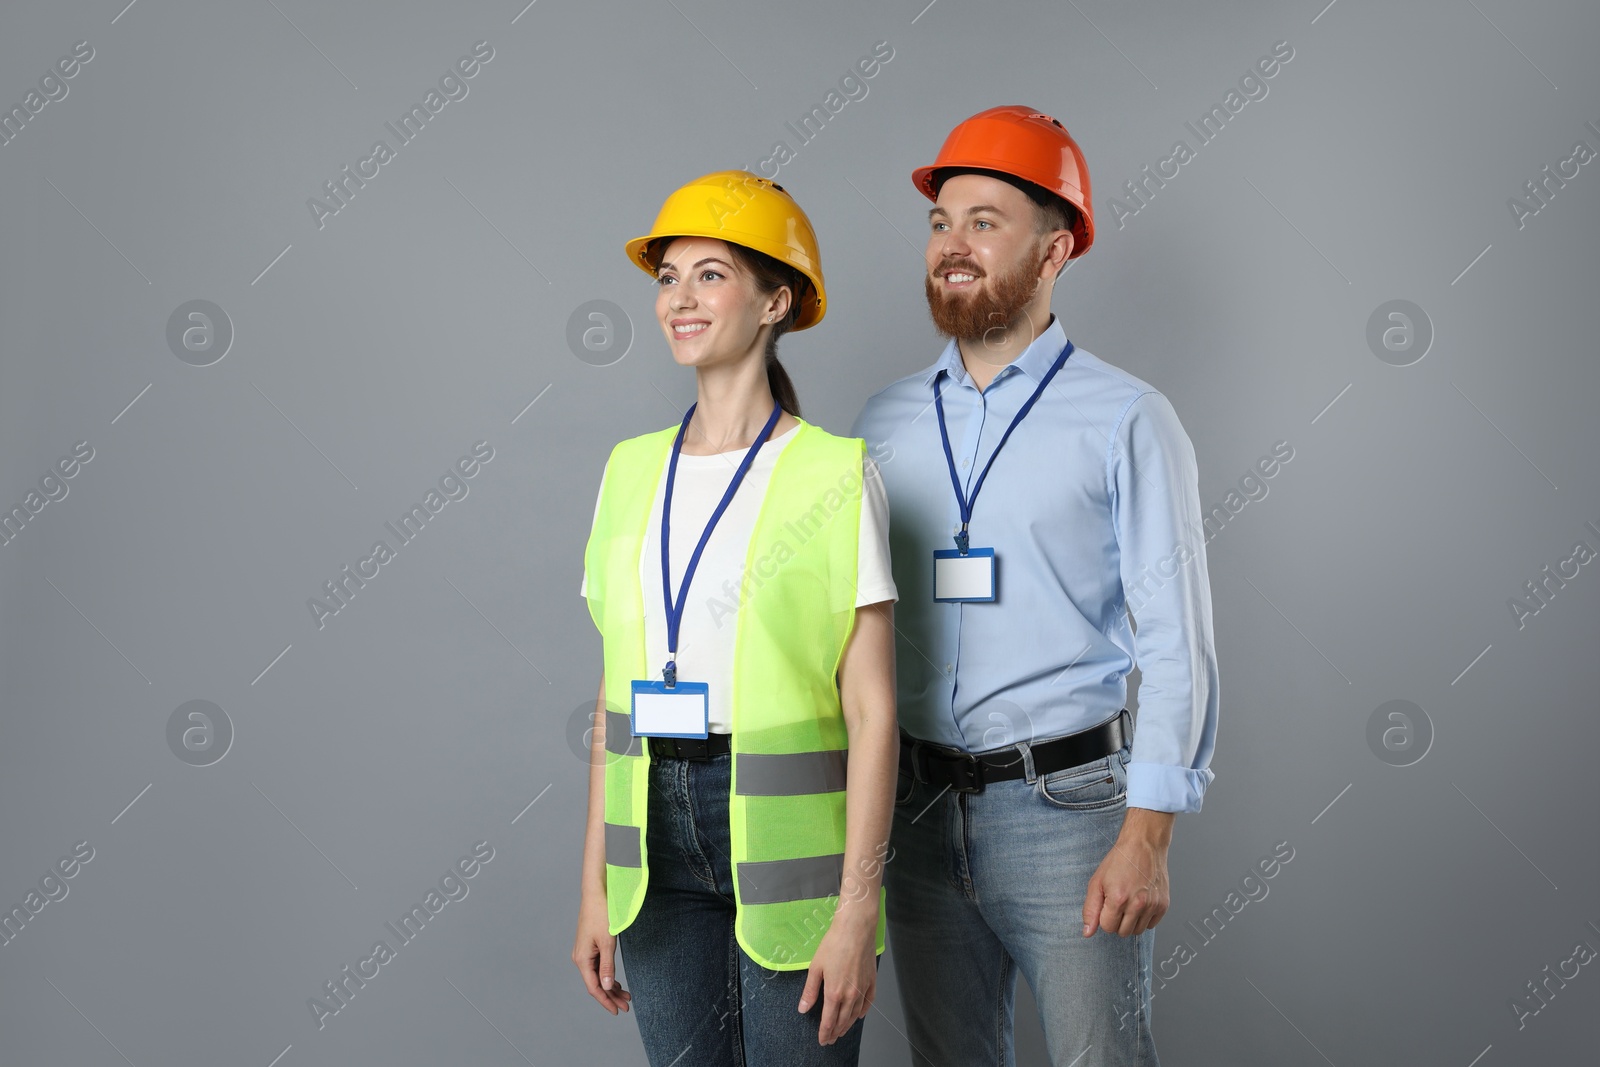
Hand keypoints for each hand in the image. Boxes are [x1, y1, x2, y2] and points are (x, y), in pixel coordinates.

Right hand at [572, 888, 630, 1013]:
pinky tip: (616, 982)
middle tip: (627, 1005)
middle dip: (611, 995)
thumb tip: (608, 987)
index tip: (618, 1011)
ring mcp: (583, 953)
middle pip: (596, 983)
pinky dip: (607, 976)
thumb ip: (607, 966)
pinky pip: (597, 967)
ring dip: (611, 986)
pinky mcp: (589, 947)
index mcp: (582, 959)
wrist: (596, 893)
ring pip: (597, 976)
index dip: (606, 1001)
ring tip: (625, 995)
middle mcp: (580, 958)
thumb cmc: (601, 915)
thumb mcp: (607, 942)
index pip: (594, 987)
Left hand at [798, 912, 876, 1044]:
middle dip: (835, 1032)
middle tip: (830, 1039)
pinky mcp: (871, 981)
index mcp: (834, 993)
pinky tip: (859, 1015)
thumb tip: (803, 1008)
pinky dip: (863, 1011)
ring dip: (848, 1025)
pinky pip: (868, 1002)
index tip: (822, 1040)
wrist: (855, 929)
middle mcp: (850, 995)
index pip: (829, 1021)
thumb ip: (810, 991)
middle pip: (843, 1020)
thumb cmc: (834, 944)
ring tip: (842, 1031)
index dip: (825, 1033)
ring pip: (855, 1014)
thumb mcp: (816, 967)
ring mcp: (863, 988)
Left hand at [1082, 809, 1173, 936]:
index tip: (1107, 903)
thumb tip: (1088, 932)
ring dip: (1131, 921)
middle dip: (1117, 921)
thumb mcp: (1097, 882)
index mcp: (1118, 898)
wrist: (1143, 845)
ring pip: (1137, 931)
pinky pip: (1151, 925)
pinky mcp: (1163, 905)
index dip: (1104, 916)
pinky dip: (1144, 918)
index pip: (1107, 927)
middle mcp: (1138, 904)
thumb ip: (1090, 909)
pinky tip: (1140, 902)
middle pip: (1123, 932)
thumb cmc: (1120, 860)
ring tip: (1129, 901)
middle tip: (1118, 902)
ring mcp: (1153, 905)